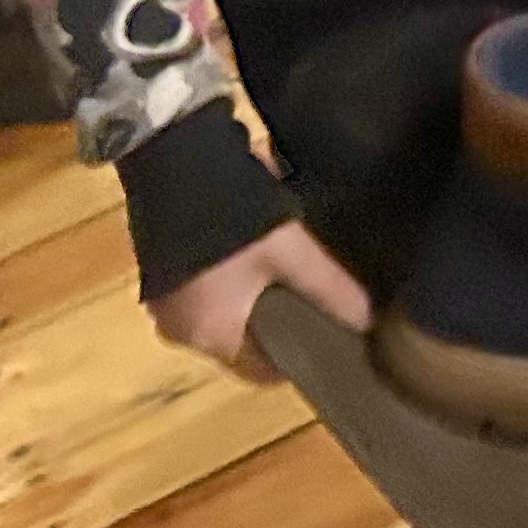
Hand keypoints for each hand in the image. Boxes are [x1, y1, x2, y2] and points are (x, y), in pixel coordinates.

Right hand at [146, 220, 371, 383]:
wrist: (171, 156)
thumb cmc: (233, 216)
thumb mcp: (292, 252)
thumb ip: (331, 289)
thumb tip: (370, 320)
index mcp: (209, 337)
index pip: (262, 372)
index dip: (300, 357)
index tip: (330, 336)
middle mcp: (179, 330)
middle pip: (243, 342)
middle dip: (277, 322)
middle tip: (316, 299)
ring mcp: (163, 300)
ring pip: (223, 314)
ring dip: (252, 298)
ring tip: (291, 273)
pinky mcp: (158, 271)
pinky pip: (204, 291)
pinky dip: (229, 281)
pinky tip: (254, 253)